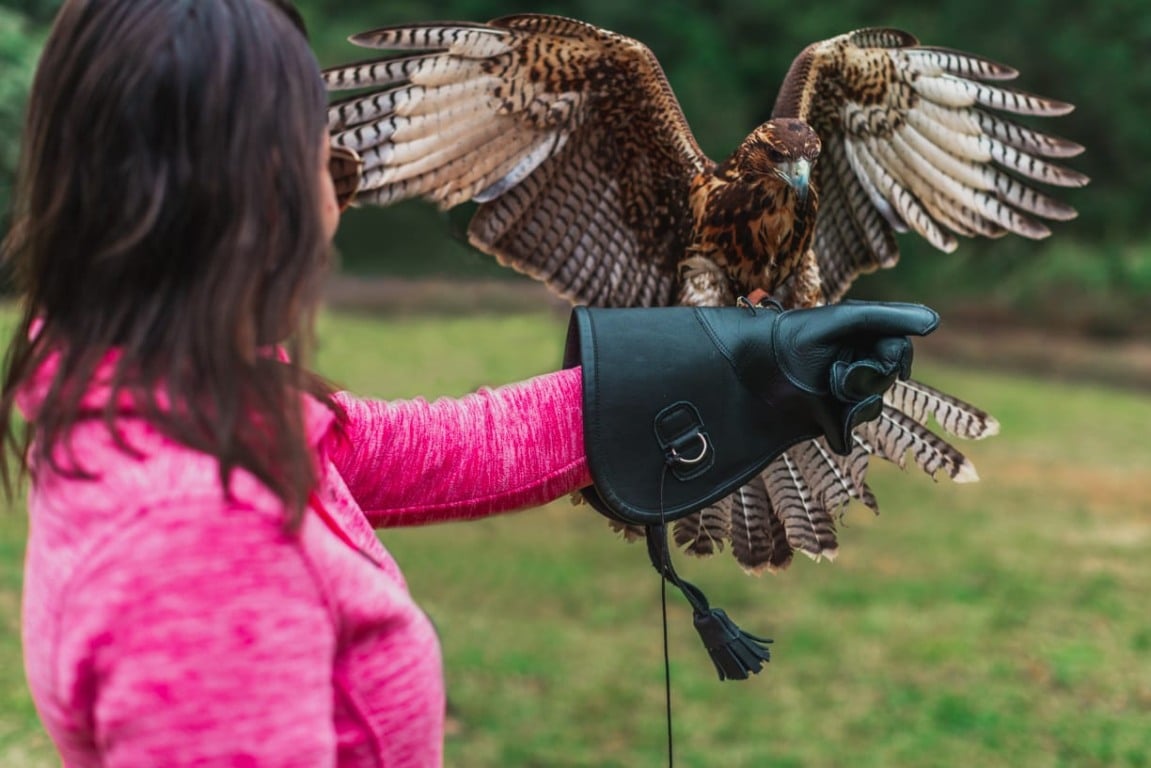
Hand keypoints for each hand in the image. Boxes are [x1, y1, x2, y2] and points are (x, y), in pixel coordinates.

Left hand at [706, 301, 938, 453]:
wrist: (755, 365)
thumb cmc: (798, 335)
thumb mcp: (845, 320)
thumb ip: (889, 318)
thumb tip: (935, 321)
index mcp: (861, 342)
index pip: (898, 352)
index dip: (894, 357)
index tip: (885, 356)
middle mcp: (854, 367)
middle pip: (887, 381)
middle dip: (869, 378)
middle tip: (838, 373)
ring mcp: (840, 396)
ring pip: (871, 407)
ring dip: (854, 401)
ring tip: (825, 386)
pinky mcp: (826, 420)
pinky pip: (849, 432)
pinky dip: (840, 426)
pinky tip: (820, 410)